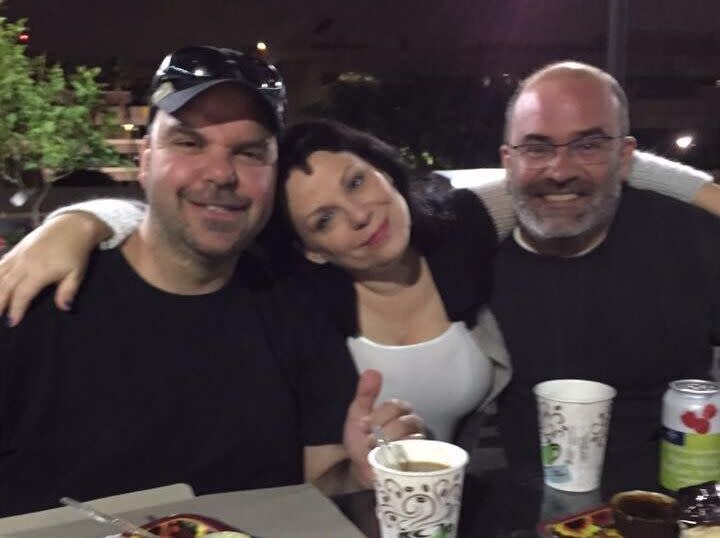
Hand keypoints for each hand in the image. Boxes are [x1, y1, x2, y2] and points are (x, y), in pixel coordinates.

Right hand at [0, 213, 109, 325]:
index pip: (23, 294)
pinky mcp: (17, 249)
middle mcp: (24, 263)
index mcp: (39, 271)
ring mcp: (18, 254)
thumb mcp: (77, 273)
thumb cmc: (76, 252)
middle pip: (5, 286)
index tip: (12, 322)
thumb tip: (64, 308)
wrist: (72, 226)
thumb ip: (68, 291)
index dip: (16, 309)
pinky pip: (1, 263)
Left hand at [343, 369, 424, 486]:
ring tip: (374, 452)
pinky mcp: (420, 465)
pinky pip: (416, 460)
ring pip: (410, 441)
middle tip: (368, 441)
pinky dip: (398, 460)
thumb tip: (372, 371)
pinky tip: (385, 462)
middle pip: (404, 423)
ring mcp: (419, 445)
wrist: (363, 468)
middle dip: (382, 432)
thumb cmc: (363, 438)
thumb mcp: (359, 413)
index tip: (362, 426)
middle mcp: (414, 426)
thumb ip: (366, 393)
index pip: (395, 407)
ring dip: (388, 446)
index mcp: (400, 411)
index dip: (377, 416)